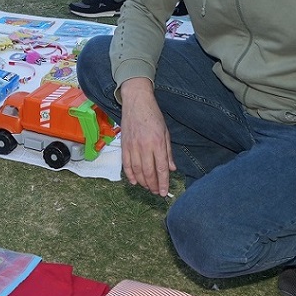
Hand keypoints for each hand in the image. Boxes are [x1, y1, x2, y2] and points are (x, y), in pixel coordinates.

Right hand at [116, 77, 175, 196]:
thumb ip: (168, 153)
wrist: (137, 102)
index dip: (162, 182)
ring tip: (147, 188)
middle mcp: (144, 146)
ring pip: (137, 170)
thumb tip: (171, 169)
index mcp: (157, 143)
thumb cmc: (153, 116)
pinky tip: (135, 181)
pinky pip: (126, 164)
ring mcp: (132, 146)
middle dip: (152, 185)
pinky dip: (130, 175)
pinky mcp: (124, 145)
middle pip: (148, 172)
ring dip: (142, 182)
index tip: (163, 192)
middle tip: (155, 192)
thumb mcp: (165, 133)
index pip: (161, 168)